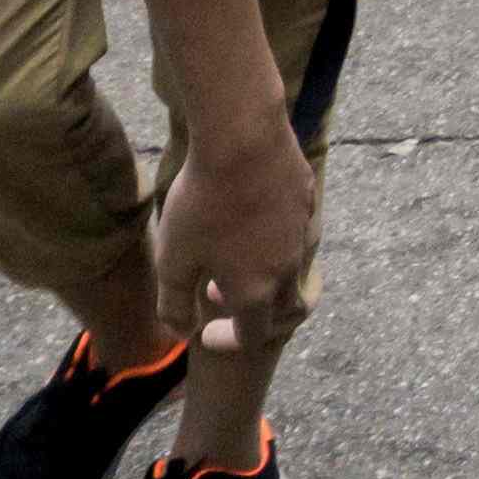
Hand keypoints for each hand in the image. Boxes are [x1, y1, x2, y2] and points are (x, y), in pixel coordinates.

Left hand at [152, 117, 318, 358]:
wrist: (241, 138)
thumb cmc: (202, 202)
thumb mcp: (173, 260)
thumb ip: (175, 305)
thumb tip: (182, 332)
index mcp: (256, 291)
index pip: (252, 336)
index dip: (229, 341)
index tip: (206, 332)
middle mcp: (287, 268)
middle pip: (286, 309)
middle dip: (259, 315)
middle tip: (224, 299)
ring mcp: (302, 232)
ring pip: (294, 269)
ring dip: (268, 276)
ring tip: (235, 256)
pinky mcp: (306, 200)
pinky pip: (297, 232)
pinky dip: (277, 240)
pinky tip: (253, 217)